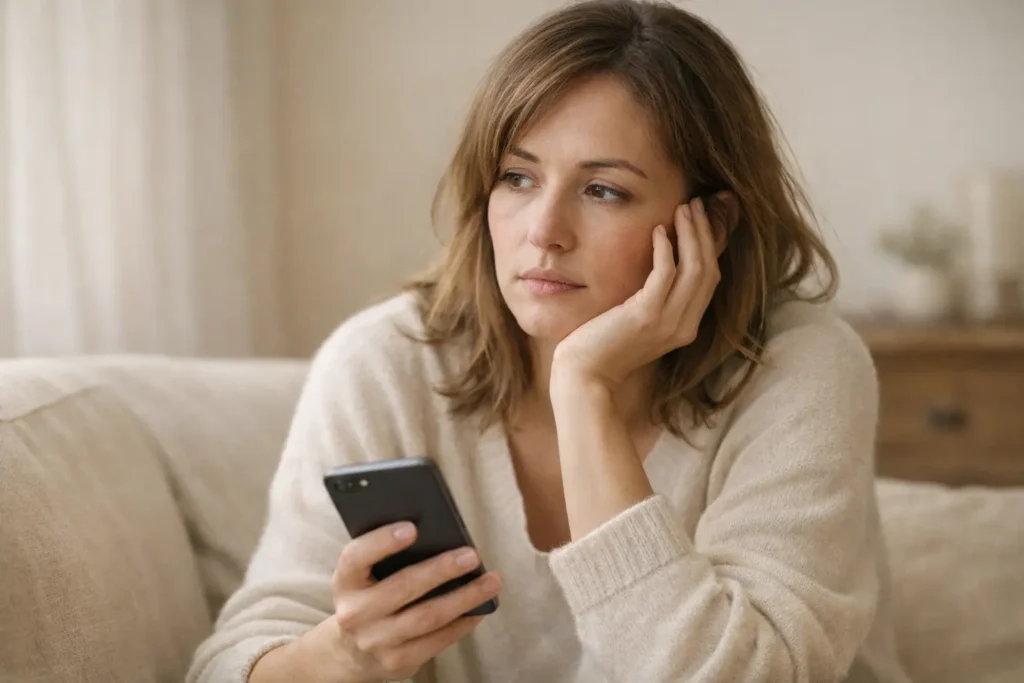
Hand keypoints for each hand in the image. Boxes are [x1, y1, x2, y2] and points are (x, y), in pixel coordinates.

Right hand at [266, 522, 501, 682]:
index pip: (356, 557)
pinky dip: (463, 622)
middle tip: (471, 555)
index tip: (412, 527)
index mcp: (345, 582)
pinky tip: (480, 607)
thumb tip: (438, 532)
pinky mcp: (398, 662)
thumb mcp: (364, 575)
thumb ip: (387, 556)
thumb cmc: (368, 597)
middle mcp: (355, 614)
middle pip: (402, 588)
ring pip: (427, 617)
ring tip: (491, 581)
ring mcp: (376, 641)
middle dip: (440, 570)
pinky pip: (437, 641)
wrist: (350, 651)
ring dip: (464, 597)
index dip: (382, 541)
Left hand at [552, 196, 723, 390]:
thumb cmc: (603, 347)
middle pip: (709, 270)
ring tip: (683, 208)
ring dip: (691, 234)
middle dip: (705, 234)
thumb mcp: (637, 322)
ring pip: (695, 269)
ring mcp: (668, 322)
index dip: (710, 246)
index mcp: (685, 327)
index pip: (710, 279)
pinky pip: (666, 274)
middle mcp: (684, 325)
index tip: (702, 219)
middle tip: (696, 205)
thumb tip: (659, 267)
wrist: (585, 375)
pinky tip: (658, 230)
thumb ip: (653, 300)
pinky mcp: (646, 316)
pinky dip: (666, 249)